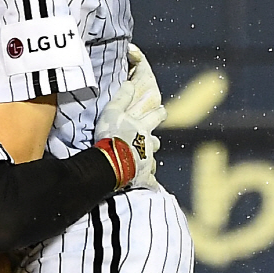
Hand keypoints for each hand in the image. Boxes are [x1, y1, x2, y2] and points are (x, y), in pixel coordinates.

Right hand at [97, 54, 165, 191]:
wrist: (111, 159)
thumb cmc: (111, 134)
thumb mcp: (112, 111)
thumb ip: (122, 97)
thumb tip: (130, 83)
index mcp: (142, 127)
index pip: (154, 116)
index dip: (158, 113)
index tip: (162, 110)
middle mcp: (147, 143)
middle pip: (156, 140)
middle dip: (155, 139)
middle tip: (155, 140)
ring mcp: (146, 161)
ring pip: (152, 160)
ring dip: (149, 160)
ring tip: (145, 162)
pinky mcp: (142, 177)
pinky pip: (149, 182)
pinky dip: (150, 185)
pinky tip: (153, 190)